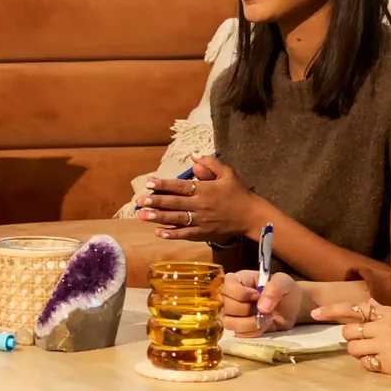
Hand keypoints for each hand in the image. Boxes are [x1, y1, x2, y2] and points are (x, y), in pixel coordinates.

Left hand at [138, 154, 267, 243]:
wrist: (251, 216)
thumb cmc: (238, 193)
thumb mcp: (228, 174)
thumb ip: (210, 164)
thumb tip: (193, 156)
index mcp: (205, 190)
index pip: (180, 186)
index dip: (164, 185)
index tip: (149, 183)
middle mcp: (200, 205)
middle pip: (174, 203)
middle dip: (155, 202)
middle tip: (139, 201)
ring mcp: (201, 221)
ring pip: (176, 219)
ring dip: (158, 217)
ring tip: (142, 215)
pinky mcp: (203, 233)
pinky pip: (185, 234)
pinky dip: (172, 234)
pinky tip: (159, 232)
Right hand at [219, 269, 301, 334]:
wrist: (292, 307)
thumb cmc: (284, 289)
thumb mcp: (284, 282)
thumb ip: (274, 289)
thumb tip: (261, 308)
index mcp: (238, 280)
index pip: (227, 287)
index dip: (242, 294)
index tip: (257, 295)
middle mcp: (230, 296)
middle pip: (227, 306)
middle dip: (248, 310)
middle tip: (265, 308)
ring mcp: (232, 314)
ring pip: (229, 323)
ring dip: (250, 323)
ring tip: (266, 318)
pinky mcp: (239, 328)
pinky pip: (239, 334)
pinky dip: (255, 331)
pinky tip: (265, 325)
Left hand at [313, 297, 390, 384]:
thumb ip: (386, 314)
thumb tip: (368, 305)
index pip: (355, 307)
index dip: (332, 310)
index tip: (315, 314)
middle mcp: (386, 326)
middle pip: (348, 332)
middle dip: (352, 339)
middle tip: (367, 345)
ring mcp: (387, 344)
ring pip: (353, 349)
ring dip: (360, 354)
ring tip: (379, 355)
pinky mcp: (390, 363)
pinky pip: (367, 365)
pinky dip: (373, 366)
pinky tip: (390, 365)